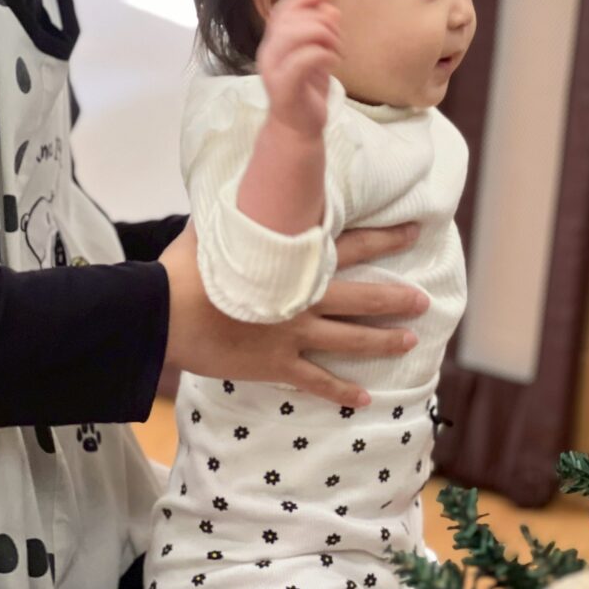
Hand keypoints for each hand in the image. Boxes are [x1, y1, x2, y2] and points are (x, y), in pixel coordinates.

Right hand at [159, 221, 426, 406]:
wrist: (163, 314)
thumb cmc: (187, 267)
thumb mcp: (221, 229)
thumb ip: (245, 215)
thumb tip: (250, 189)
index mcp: (296, 263)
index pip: (353, 245)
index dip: (386, 237)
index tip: (415, 232)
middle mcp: (304, 299)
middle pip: (363, 298)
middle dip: (397, 299)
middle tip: (425, 301)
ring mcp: (294, 334)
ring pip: (350, 340)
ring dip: (383, 341)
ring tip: (411, 342)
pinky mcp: (276, 364)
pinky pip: (316, 381)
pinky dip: (339, 392)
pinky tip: (363, 399)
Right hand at [257, 0, 341, 136]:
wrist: (298, 128)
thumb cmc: (308, 91)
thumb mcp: (317, 54)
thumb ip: (321, 31)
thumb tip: (331, 8)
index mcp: (274, 41)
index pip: (283, 7)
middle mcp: (268, 51)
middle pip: (291, 18)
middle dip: (321, 21)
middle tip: (338, 38)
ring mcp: (273, 69)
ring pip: (295, 33)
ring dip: (324, 35)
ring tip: (336, 49)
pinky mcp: (284, 86)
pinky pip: (304, 58)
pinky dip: (324, 54)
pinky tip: (334, 62)